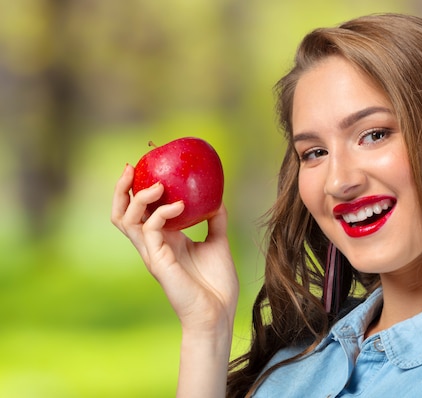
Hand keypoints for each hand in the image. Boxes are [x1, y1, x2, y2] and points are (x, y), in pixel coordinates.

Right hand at [111, 164, 238, 333]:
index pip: (140, 212)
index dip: (135, 190)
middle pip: (122, 214)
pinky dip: (162, 213)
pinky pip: (150, 230)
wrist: (218, 313)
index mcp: (165, 241)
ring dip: (139, 198)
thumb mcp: (218, 243)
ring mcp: (153, 254)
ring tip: (158, 185)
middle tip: (131, 168)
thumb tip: (217, 198)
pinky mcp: (158, 262)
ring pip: (127, 221)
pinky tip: (180, 206)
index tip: (144, 167)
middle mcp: (154, 246)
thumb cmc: (217, 284)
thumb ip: (215, 221)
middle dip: (121, 190)